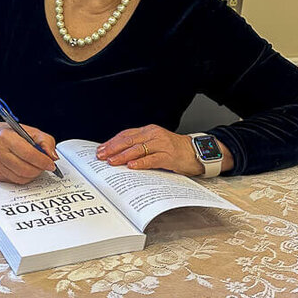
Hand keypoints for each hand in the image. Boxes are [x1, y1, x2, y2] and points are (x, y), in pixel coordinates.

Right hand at [0, 122, 58, 184]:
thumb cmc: (12, 134)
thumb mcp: (32, 132)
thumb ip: (46, 142)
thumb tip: (53, 157)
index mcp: (7, 137)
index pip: (28, 154)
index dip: (43, 161)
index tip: (51, 164)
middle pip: (25, 169)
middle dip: (39, 170)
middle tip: (45, 166)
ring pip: (21, 178)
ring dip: (33, 175)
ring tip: (35, 167)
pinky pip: (15, 181)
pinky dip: (25, 178)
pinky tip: (25, 169)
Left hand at [96, 125, 232, 175]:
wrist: (197, 152)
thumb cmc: (174, 150)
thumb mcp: (156, 143)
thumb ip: (140, 146)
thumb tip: (118, 154)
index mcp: (149, 131)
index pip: (126, 134)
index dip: (112, 142)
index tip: (100, 149)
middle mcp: (154, 135)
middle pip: (129, 140)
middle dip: (113, 148)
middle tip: (101, 156)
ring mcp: (162, 145)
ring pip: (138, 149)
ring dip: (123, 156)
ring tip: (112, 162)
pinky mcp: (169, 156)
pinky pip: (152, 159)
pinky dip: (141, 163)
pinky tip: (132, 166)